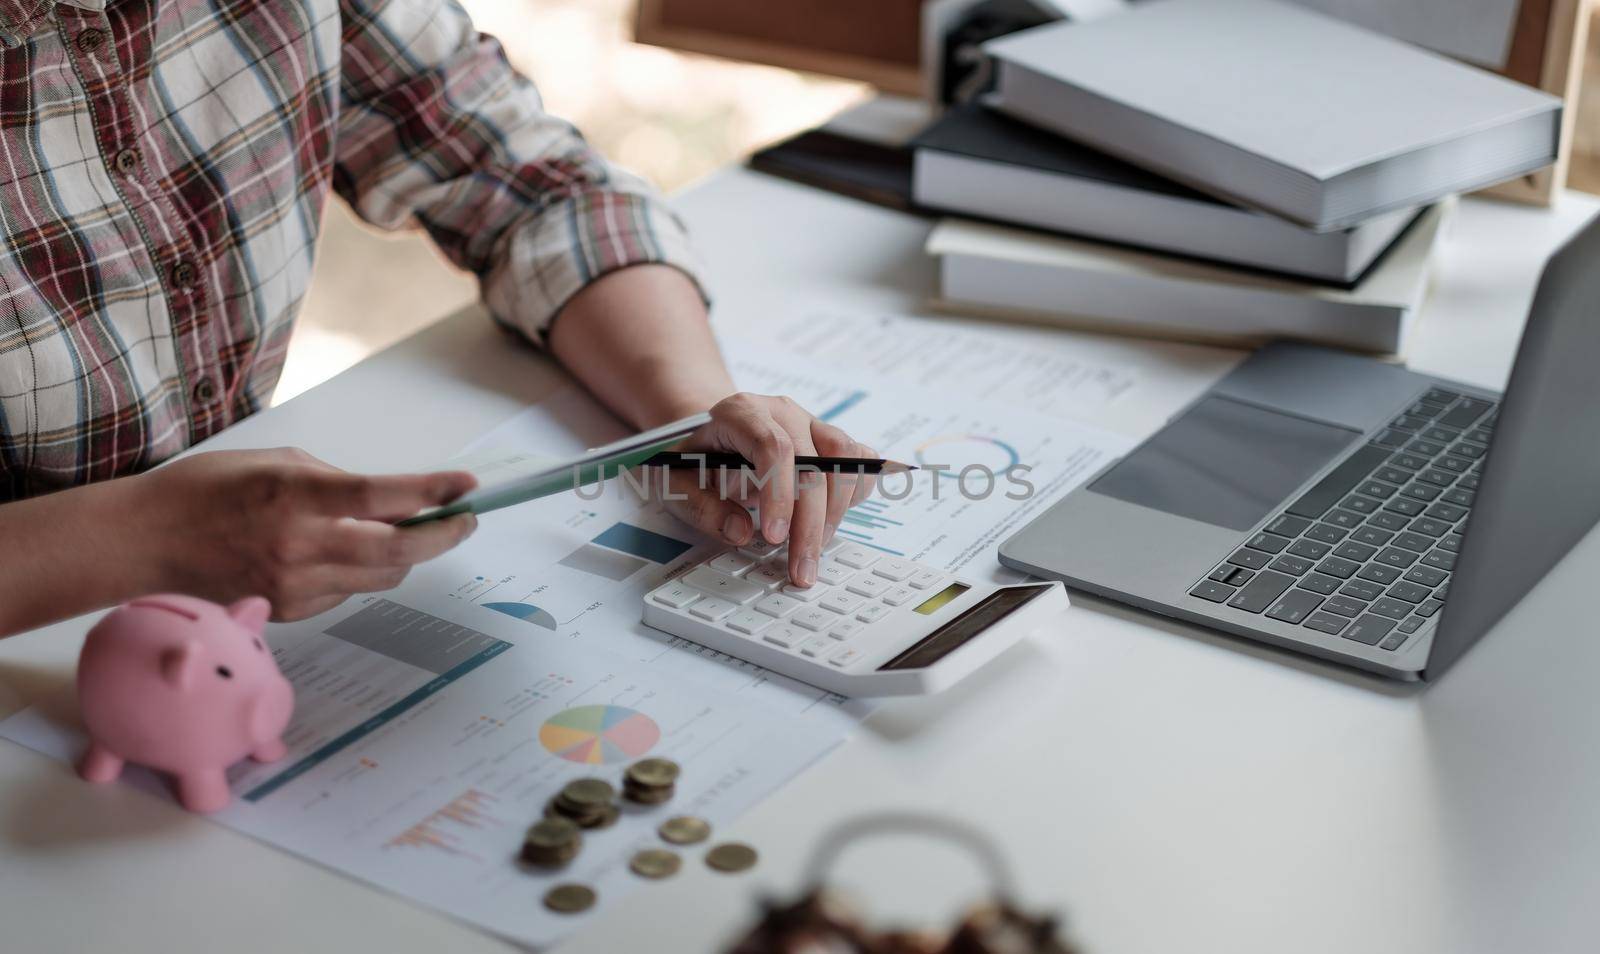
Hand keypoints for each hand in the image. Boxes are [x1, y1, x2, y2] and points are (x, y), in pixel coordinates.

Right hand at [128, 449, 477, 619]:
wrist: (146, 542)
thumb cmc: (207, 490)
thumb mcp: (275, 461)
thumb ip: (334, 480)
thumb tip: (387, 500)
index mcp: (294, 496)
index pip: (381, 496)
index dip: (432, 491)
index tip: (467, 485)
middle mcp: (298, 545)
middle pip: (396, 552)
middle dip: (443, 536)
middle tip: (465, 520)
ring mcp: (295, 585)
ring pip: (381, 578)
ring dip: (408, 556)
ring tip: (417, 531)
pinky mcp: (291, 611)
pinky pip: (349, 592)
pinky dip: (363, 572)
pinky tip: (349, 552)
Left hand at [655, 394, 875, 585]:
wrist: (711, 436)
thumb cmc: (693, 459)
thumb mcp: (674, 482)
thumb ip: (702, 507)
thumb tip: (741, 532)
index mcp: (741, 412)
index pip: (772, 447)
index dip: (779, 495)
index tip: (773, 538)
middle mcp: (782, 412)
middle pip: (813, 463)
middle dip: (810, 524)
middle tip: (801, 568)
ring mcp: (812, 423)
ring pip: (845, 462)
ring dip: (835, 514)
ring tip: (811, 550)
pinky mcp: (830, 441)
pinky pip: (860, 462)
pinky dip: (855, 493)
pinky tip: (831, 522)